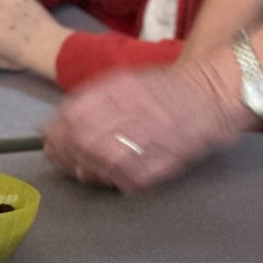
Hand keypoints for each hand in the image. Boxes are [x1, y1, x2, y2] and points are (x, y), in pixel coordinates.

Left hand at [42, 52, 253, 192]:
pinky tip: (114, 175)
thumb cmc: (167, 89)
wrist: (213, 93)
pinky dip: (116, 181)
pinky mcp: (166, 161)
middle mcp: (136, 111)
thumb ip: (94, 99)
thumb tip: (56, 123)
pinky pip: (129, 180)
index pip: (74, 115)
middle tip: (61, 159)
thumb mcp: (129, 80)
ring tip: (85, 169)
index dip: (56, 131)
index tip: (49, 139)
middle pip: (84, 140)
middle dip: (66, 153)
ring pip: (103, 163)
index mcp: (124, 89)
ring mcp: (152, 137)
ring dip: (88, 170)